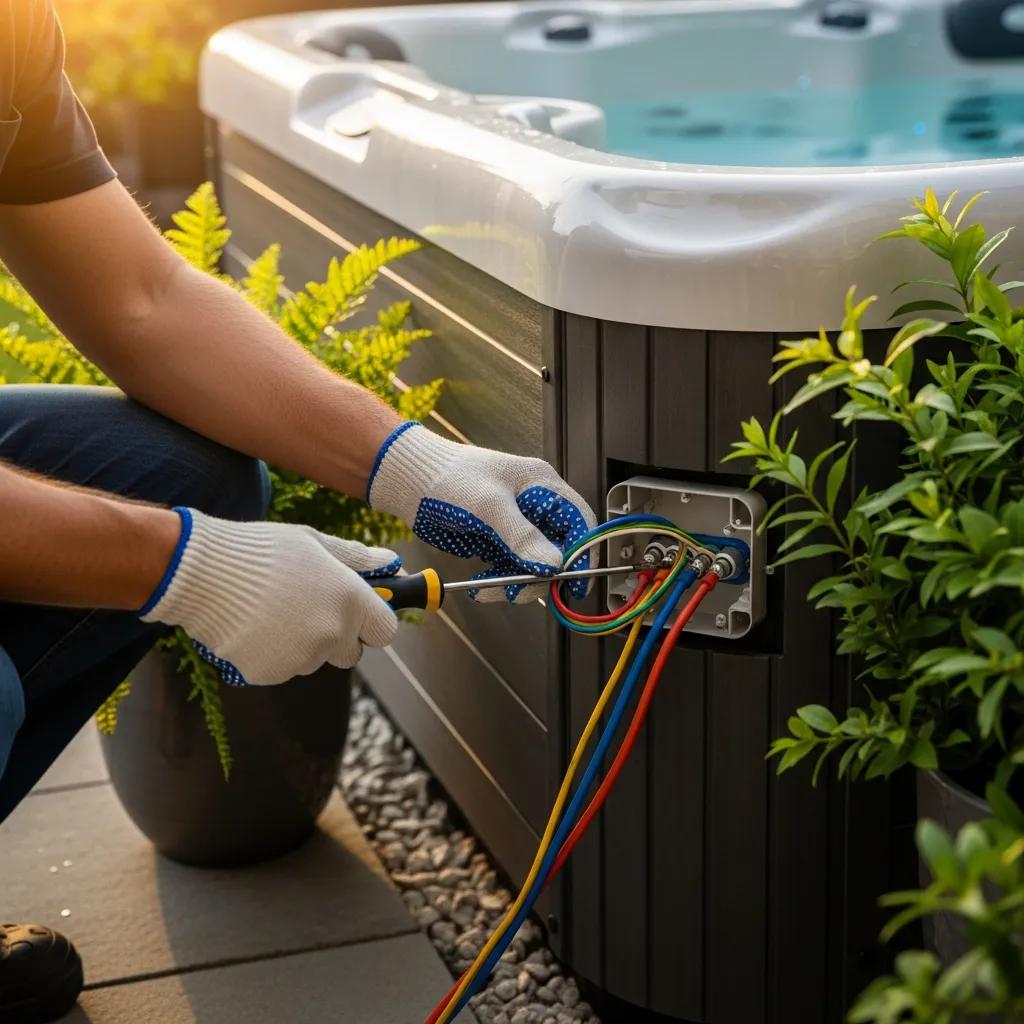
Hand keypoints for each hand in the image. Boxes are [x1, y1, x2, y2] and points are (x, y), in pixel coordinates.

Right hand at [139, 508, 400, 684]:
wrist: (200, 571)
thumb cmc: (262, 550)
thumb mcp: (314, 543)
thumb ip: (357, 558)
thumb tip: (390, 562)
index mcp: (350, 600)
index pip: (385, 631)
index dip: (372, 622)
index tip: (359, 612)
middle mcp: (332, 634)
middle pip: (350, 653)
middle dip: (337, 637)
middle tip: (307, 607)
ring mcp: (301, 658)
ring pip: (313, 660)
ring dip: (302, 643)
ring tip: (271, 609)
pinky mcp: (270, 674)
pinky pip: (282, 668)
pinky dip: (272, 653)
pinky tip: (253, 625)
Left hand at [367, 422, 595, 602]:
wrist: (409, 481)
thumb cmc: (449, 477)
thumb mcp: (489, 505)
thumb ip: (522, 536)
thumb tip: (554, 564)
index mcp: (542, 486)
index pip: (579, 522)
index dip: (582, 553)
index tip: (575, 583)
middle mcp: (534, 506)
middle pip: (558, 549)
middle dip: (542, 575)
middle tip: (519, 591)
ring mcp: (515, 525)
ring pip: (533, 565)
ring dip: (518, 583)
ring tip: (492, 590)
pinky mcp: (496, 540)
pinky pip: (510, 569)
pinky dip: (499, 582)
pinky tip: (481, 587)